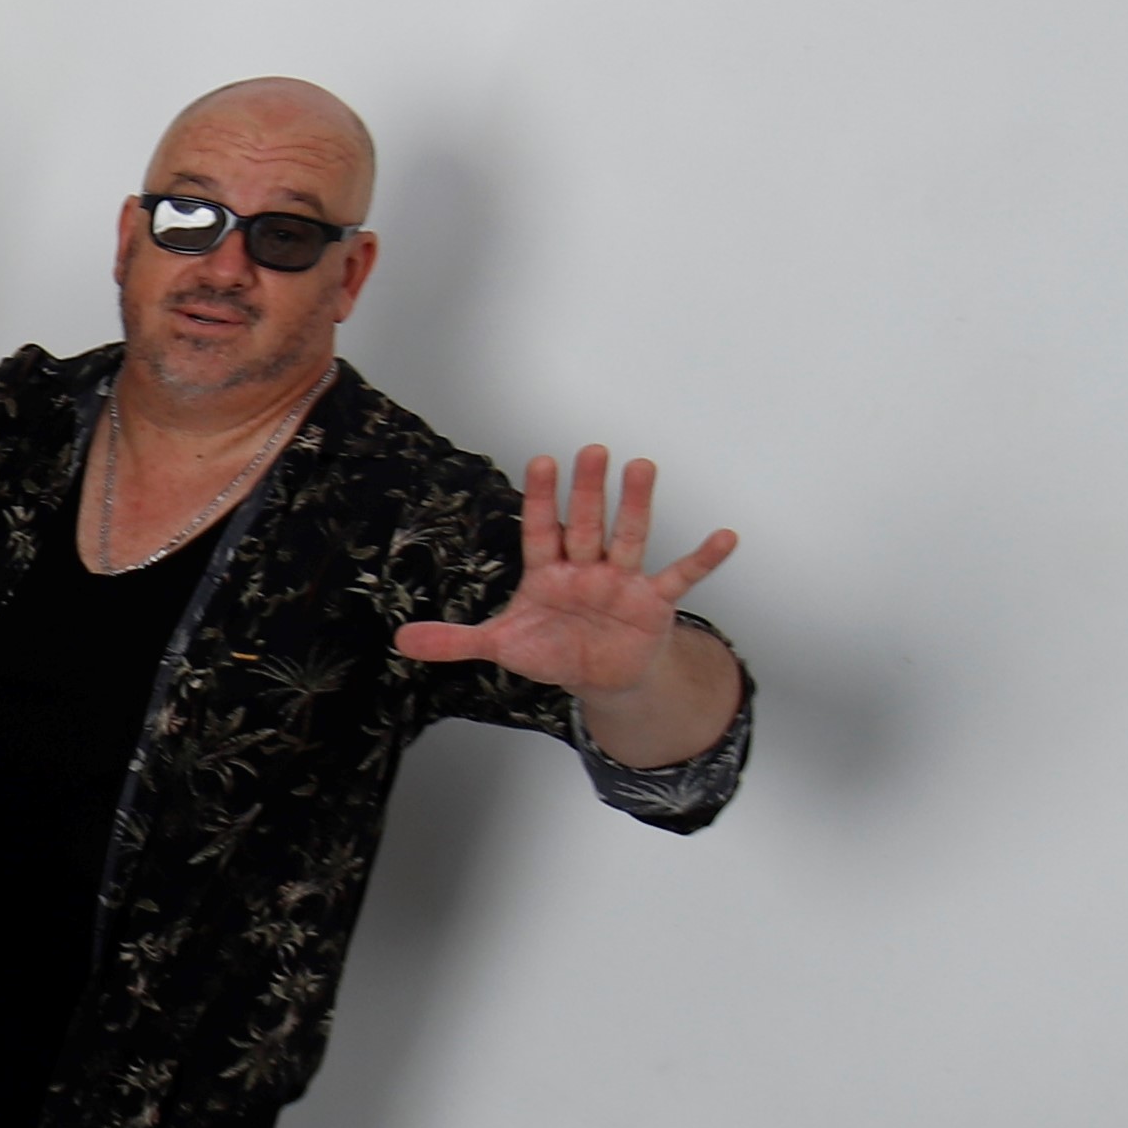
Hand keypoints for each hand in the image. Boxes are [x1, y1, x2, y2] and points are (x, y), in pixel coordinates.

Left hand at [386, 443, 735, 706]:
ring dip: (636, 505)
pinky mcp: (654, 602)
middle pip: (586, 524)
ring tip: (643, 466)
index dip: (542, 499)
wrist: (600, 677)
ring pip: (630, 537)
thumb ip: (456, 641)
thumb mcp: (503, 646)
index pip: (542, 530)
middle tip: (592, 451)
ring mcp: (622, 581)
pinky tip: (724, 536)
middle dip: (588, 491)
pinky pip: (682, 576)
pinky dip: (704, 559)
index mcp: (548, 573)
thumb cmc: (553, 650)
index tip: (543, 461)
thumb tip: (402, 639)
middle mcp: (586, 568)